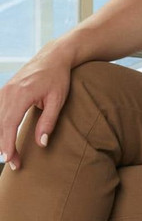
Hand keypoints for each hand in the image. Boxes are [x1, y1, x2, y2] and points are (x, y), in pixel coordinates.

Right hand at [0, 43, 72, 171]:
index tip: (11, 160)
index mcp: (21, 94)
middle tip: (14, 164)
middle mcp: (8, 92)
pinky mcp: (4, 90)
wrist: (54, 56)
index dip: (8, 145)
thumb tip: (41, 144)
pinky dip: (0, 125)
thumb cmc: (58, 77)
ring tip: (10, 154)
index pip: (9, 125)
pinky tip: (4, 137)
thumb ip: (48, 122)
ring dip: (1, 137)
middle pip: (0, 125)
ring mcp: (4, 90)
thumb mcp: (58, 100)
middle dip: (4, 146)